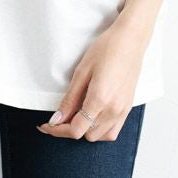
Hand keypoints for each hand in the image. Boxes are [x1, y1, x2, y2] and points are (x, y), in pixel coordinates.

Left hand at [36, 13, 152, 141]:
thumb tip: (57, 119)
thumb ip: (70, 99)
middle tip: (60, 114)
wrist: (130, 41)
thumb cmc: (106, 49)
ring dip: (86, 130)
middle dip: (70, 128)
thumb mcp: (82, 71)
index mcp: (99, 100)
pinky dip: (100, 130)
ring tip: (76, 113)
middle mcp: (113, 110)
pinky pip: (112, 131)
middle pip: (86, 135)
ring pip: (100, 136)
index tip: (46, 125)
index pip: (75, 129)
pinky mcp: (128, 108)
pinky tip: (92, 116)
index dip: (58, 130)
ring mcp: (122, 111)